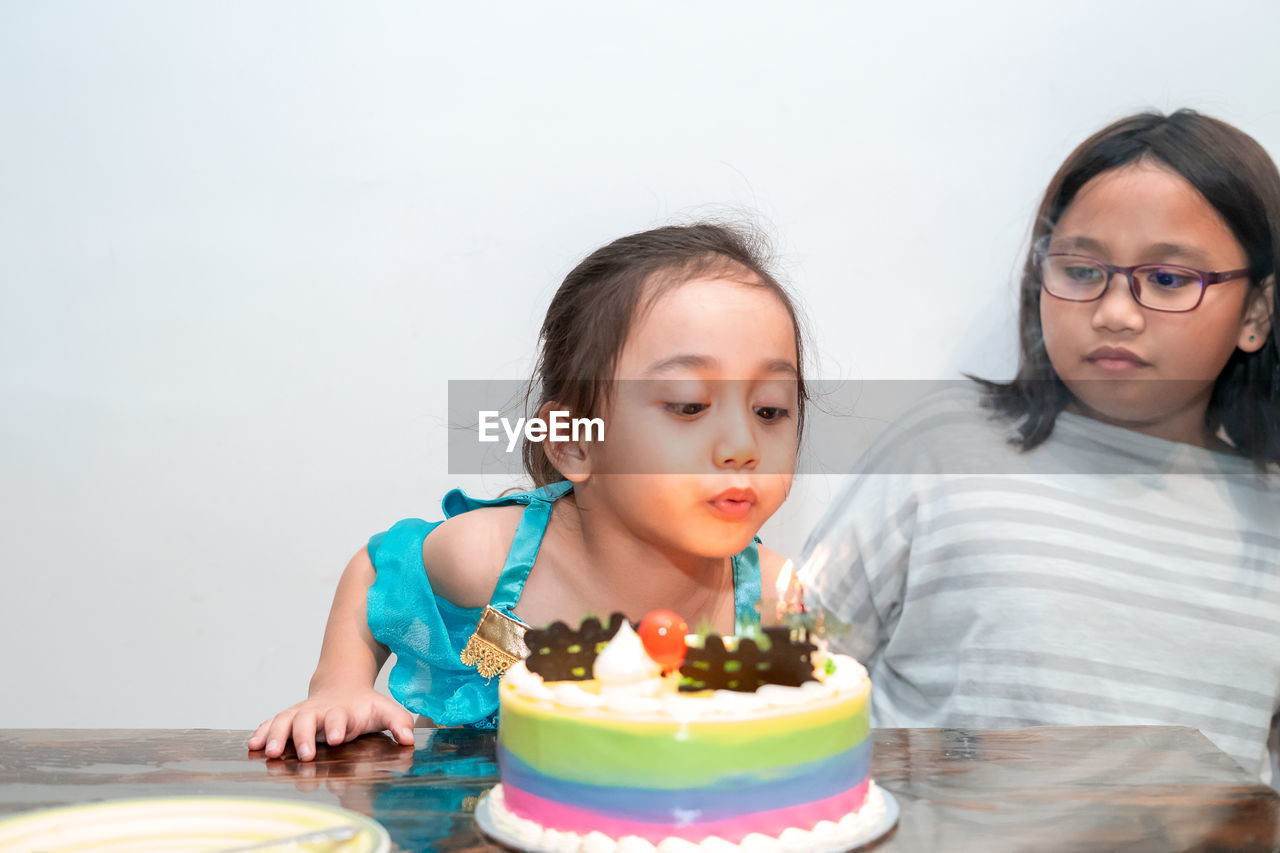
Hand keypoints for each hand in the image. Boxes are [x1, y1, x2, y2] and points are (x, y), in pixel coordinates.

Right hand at [247, 688, 414, 760]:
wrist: (342, 686)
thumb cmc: (365, 706)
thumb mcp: (385, 711)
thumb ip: (398, 722)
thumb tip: (408, 739)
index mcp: (343, 710)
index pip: (340, 716)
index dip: (338, 725)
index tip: (339, 737)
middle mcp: (319, 711)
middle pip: (307, 719)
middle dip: (304, 736)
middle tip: (306, 754)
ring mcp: (301, 712)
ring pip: (285, 720)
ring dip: (277, 736)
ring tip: (270, 753)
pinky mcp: (288, 717)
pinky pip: (272, 722)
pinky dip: (262, 732)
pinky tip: (253, 745)